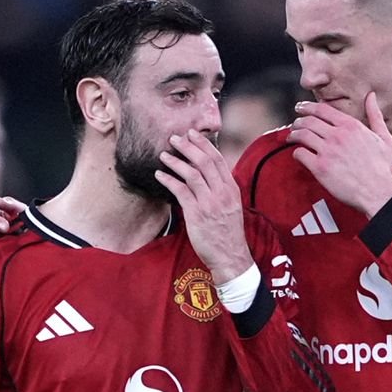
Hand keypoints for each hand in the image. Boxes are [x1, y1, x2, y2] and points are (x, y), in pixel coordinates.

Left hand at [155, 130, 253, 282]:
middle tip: (174, 138)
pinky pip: (180, 191)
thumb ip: (221, 189)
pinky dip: (169, 180)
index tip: (192, 134)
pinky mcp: (197, 214)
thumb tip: (206, 173)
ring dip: (176, 161)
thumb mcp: (231, 206)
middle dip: (188, 146)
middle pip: (205, 161)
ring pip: (192, 173)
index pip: (218, 159)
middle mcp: (222, 193)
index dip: (203, 144)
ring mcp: (210, 203)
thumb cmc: (227, 233)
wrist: (230, 257)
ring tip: (163, 154)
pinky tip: (159, 175)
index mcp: (231, 189)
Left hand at [287, 93, 391, 217]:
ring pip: (302, 135)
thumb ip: (375, 115)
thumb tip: (371, 96)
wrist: (378, 193)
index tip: (301, 108)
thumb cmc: (381, 168)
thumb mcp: (384, 137)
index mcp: (351, 126)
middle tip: (295, 124)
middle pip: (309, 121)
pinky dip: (296, 152)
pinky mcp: (320, 168)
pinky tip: (298, 154)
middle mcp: (337, 136)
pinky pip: (300, 154)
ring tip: (292, 137)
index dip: (308, 107)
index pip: (322, 110)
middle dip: (298, 121)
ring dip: (294, 135)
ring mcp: (327, 151)